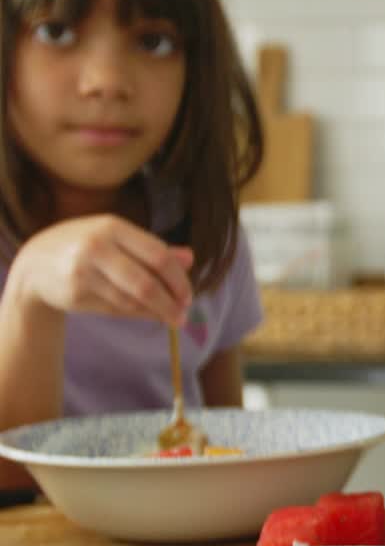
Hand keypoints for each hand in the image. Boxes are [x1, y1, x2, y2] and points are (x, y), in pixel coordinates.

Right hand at [8, 215, 191, 325]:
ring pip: (131, 299)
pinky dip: (137, 314)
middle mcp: (97, 246)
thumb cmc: (86, 248)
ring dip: (157, 312)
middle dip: (170, 302)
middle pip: (146, 282)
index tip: (188, 295)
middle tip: (183, 314)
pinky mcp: (75, 293)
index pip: (158, 255)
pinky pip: (116, 308)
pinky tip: (149, 315)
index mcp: (113, 227)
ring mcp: (83, 270)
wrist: (35, 263)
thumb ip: (152, 248)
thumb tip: (190, 258)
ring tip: (172, 318)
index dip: (178, 279)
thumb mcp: (117, 239)